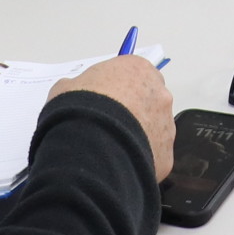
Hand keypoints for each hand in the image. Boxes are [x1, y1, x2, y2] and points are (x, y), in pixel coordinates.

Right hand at [52, 56, 176, 180]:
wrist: (90, 148)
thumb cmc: (79, 109)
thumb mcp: (66, 88)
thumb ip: (79, 86)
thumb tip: (79, 94)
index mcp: (139, 70)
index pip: (135, 74)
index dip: (119, 88)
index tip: (105, 99)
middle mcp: (160, 94)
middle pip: (149, 101)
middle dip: (133, 111)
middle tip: (109, 125)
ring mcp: (167, 126)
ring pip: (154, 130)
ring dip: (138, 136)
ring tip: (112, 148)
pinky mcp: (166, 155)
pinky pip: (153, 155)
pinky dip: (139, 159)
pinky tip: (119, 164)